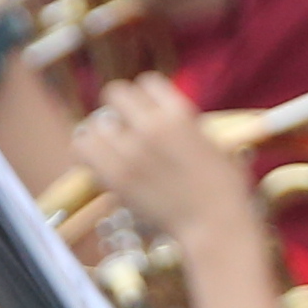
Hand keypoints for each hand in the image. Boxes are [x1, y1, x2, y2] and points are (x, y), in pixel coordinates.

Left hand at [73, 76, 261, 252]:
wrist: (215, 225)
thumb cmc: (223, 187)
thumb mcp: (212, 141)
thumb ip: (183, 123)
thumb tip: (158, 115)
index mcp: (180, 114)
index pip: (147, 82)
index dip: (147, 97)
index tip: (149, 112)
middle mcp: (152, 126)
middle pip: (115, 93)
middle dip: (120, 108)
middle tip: (126, 126)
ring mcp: (131, 152)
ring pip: (94, 122)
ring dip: (101, 130)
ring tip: (111, 145)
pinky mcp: (116, 176)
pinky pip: (83, 148)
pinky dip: (88, 150)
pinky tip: (100, 159)